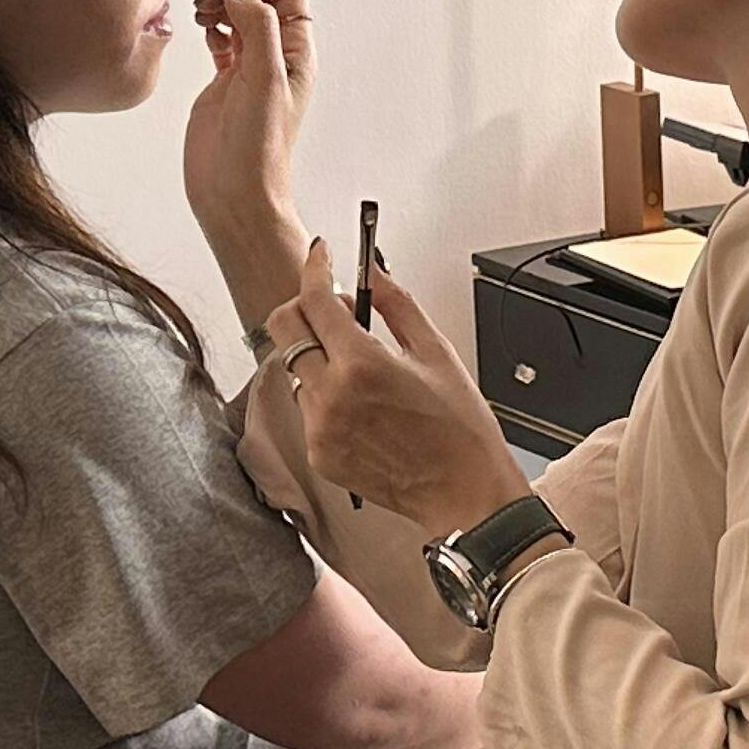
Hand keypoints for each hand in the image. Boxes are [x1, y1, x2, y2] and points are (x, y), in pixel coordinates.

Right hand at [182, 0, 313, 320]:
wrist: (234, 193)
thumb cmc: (258, 151)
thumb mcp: (264, 78)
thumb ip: (257, 27)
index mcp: (297, 53)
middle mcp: (276, 57)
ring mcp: (249, 68)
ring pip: (237, 14)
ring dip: (219, 3)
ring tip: (203, 13)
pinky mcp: (224, 81)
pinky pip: (219, 38)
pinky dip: (209, 27)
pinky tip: (202, 33)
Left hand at [283, 243, 531, 537]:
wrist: (464, 494)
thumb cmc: (461, 429)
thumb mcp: (437, 352)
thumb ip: (397, 304)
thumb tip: (373, 272)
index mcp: (362, 365)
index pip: (316, 299)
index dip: (316, 268)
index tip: (321, 255)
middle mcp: (331, 397)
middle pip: (284, 328)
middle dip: (304, 305)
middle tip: (334, 306)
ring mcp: (319, 429)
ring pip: (295, 368)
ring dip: (317, 354)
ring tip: (362, 366)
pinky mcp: (318, 454)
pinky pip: (307, 406)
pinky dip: (326, 392)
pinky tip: (363, 404)